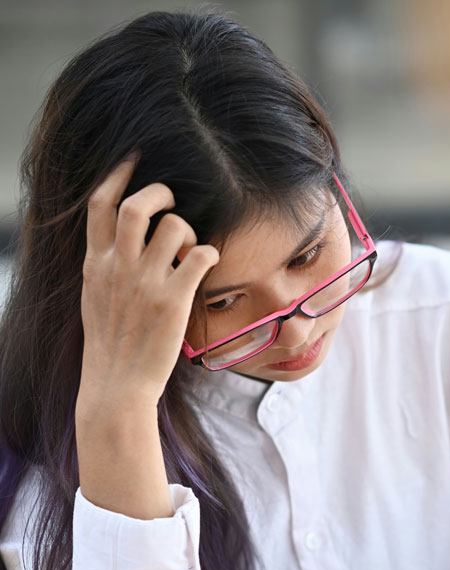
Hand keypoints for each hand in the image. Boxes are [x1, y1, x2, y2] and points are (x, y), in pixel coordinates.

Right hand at [77, 153, 218, 417]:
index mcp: (96, 264)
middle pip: (135, 206)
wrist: (116, 386)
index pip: (99, 205)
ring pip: (174, 226)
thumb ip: (105, 266)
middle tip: (174, 201)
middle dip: (159, 193)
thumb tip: (122, 243)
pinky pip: (201, 256)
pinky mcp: (174, 300)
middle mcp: (118, 268)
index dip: (118, 175)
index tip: (134, 159)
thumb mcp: (94, 298)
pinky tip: (207, 265)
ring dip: (190, 230)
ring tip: (191, 251)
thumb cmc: (110, 344)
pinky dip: (209, 254)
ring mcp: (146, 283)